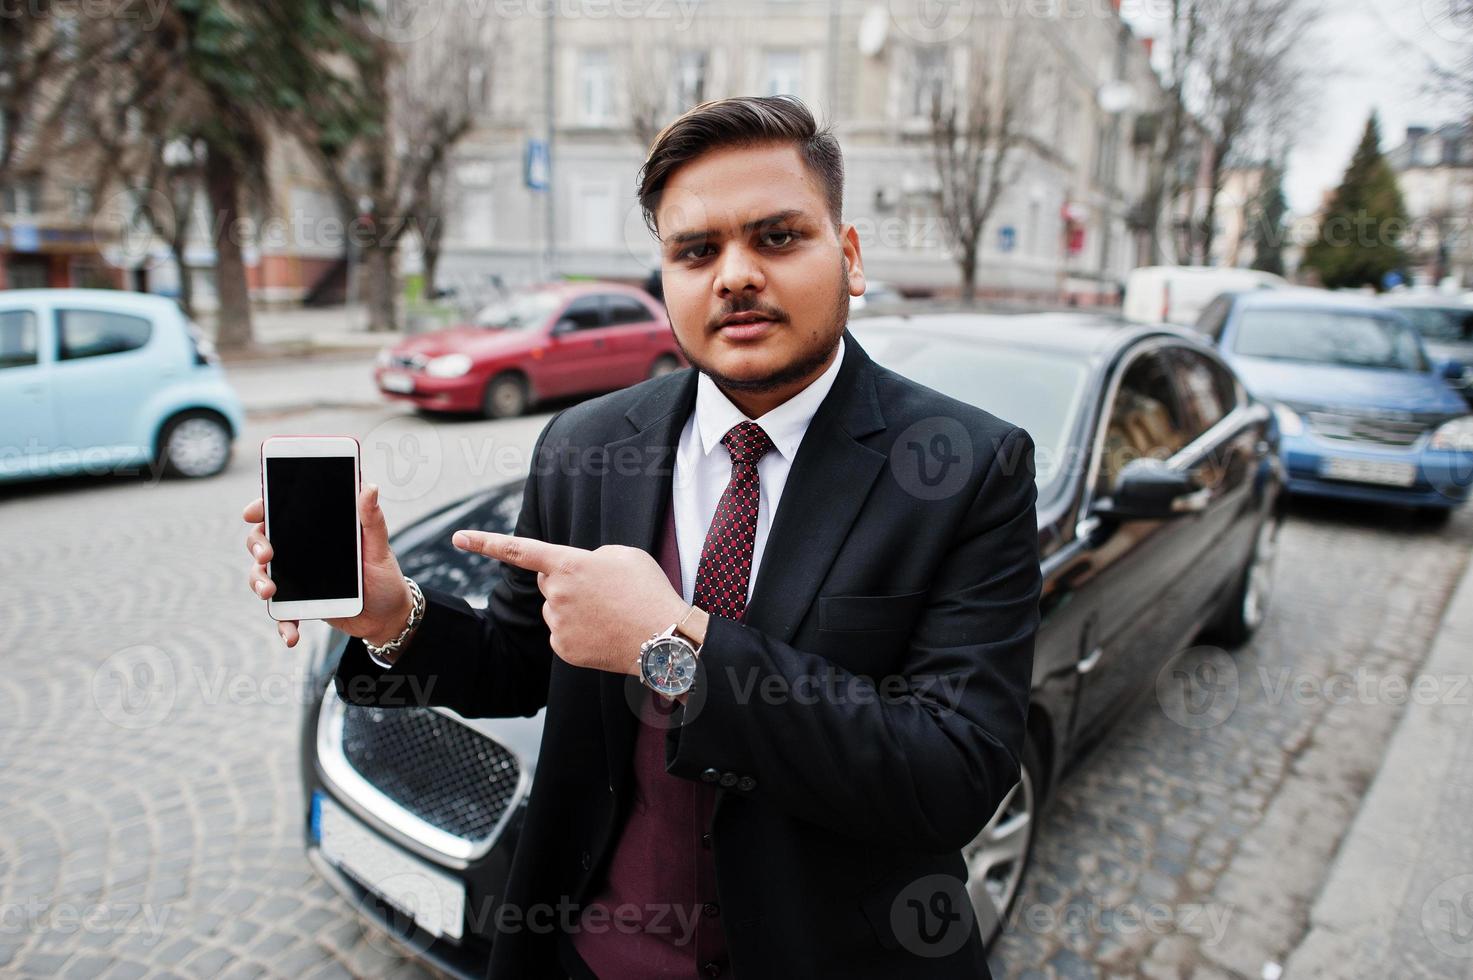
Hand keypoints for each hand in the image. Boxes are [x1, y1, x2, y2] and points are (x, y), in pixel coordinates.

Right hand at [243, 483, 412, 647]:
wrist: (388, 616)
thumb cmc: (384, 575)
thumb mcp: (380, 547)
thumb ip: (372, 520)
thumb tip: (369, 487)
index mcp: (318, 530)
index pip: (284, 512)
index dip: (264, 507)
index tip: (254, 512)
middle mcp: (302, 551)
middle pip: (265, 540)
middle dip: (256, 545)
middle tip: (266, 555)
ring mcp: (298, 577)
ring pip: (264, 574)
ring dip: (258, 581)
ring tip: (268, 592)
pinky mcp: (301, 603)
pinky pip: (283, 613)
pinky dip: (283, 624)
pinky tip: (291, 636)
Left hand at [452, 531, 689, 674]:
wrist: (664, 639)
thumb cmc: (648, 591)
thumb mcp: (624, 555)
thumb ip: (590, 557)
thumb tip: (575, 574)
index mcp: (568, 563)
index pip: (518, 550)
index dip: (485, 542)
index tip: (458, 538)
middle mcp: (556, 594)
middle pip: (546, 581)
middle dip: (564, 581)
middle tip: (601, 589)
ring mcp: (558, 623)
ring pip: (554, 608)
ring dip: (572, 607)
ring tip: (609, 612)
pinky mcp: (563, 648)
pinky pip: (561, 632)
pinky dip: (578, 631)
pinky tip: (603, 631)